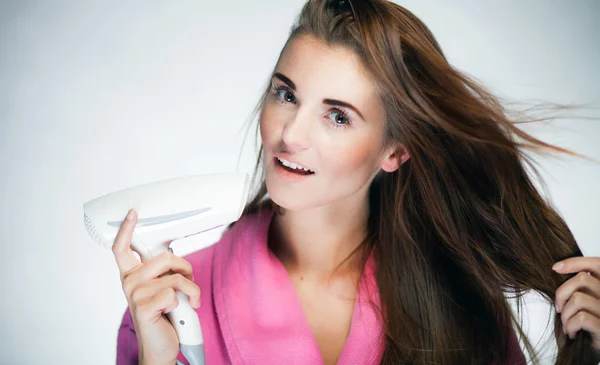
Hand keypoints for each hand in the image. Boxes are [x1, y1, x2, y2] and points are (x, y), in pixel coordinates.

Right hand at [112, 209, 200, 364]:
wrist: (161, 348)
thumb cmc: (164, 317)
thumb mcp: (162, 289)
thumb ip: (162, 272)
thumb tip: (173, 256)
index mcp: (131, 275)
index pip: (122, 248)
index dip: (127, 229)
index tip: (133, 213)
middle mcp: (129, 282)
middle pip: (165, 257)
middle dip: (185, 267)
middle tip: (189, 281)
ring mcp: (135, 295)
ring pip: (175, 277)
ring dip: (192, 288)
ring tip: (190, 300)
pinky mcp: (144, 308)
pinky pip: (175, 293)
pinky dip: (186, 302)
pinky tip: (177, 312)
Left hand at [553, 257, 599, 350]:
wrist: (592, 351)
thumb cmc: (589, 324)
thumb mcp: (588, 300)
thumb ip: (581, 285)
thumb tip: (557, 267)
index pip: (596, 264)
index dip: (575, 262)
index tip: (555, 268)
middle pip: (582, 279)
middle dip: (562, 293)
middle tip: (560, 309)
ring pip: (578, 298)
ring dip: (565, 314)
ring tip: (567, 324)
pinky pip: (581, 318)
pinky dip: (570, 326)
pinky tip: (572, 333)